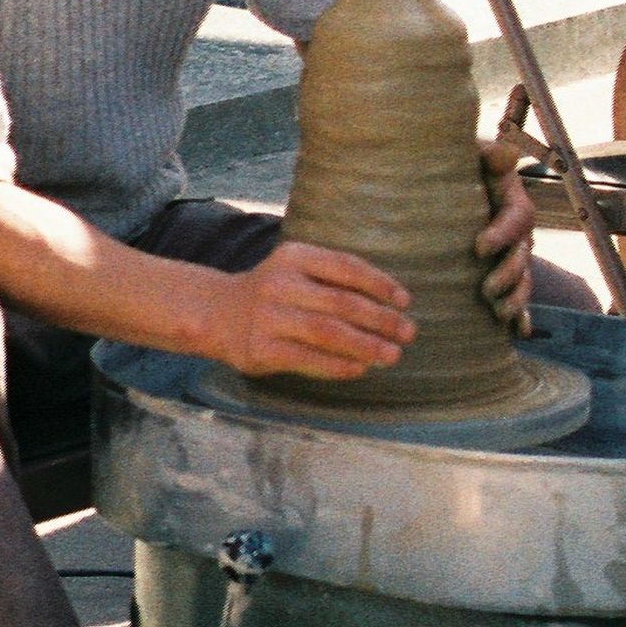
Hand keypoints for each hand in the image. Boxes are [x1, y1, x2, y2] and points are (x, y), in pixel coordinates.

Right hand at [211, 239, 415, 379]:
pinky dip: (338, 366)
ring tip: (392, 355)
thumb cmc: (274, 294)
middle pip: (342, 303)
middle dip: (381, 319)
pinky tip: (360, 369)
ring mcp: (269, 317)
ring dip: (366, 346)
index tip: (405, 301)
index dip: (380, 284)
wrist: (217, 314)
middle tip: (408, 333)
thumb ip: (333, 280)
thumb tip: (391, 305)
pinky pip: (308, 360)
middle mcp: (281, 284)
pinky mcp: (261, 349)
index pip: (346, 267)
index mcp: (294, 257)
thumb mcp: (297, 271)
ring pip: (328, 332)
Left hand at [475, 152, 539, 330]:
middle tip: (486, 289)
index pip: (517, 218)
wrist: (453, 185)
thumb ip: (489, 154)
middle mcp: (519, 232)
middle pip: (523, 255)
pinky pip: (520, 297)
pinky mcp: (504, 274)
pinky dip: (521, 315)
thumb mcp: (472, 154)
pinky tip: (519, 333)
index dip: (502, 233)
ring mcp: (514, 255)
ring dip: (516, 299)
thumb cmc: (459, 167)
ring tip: (498, 313)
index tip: (478, 246)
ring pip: (524, 280)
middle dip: (508, 275)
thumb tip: (507, 152)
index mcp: (513, 201)